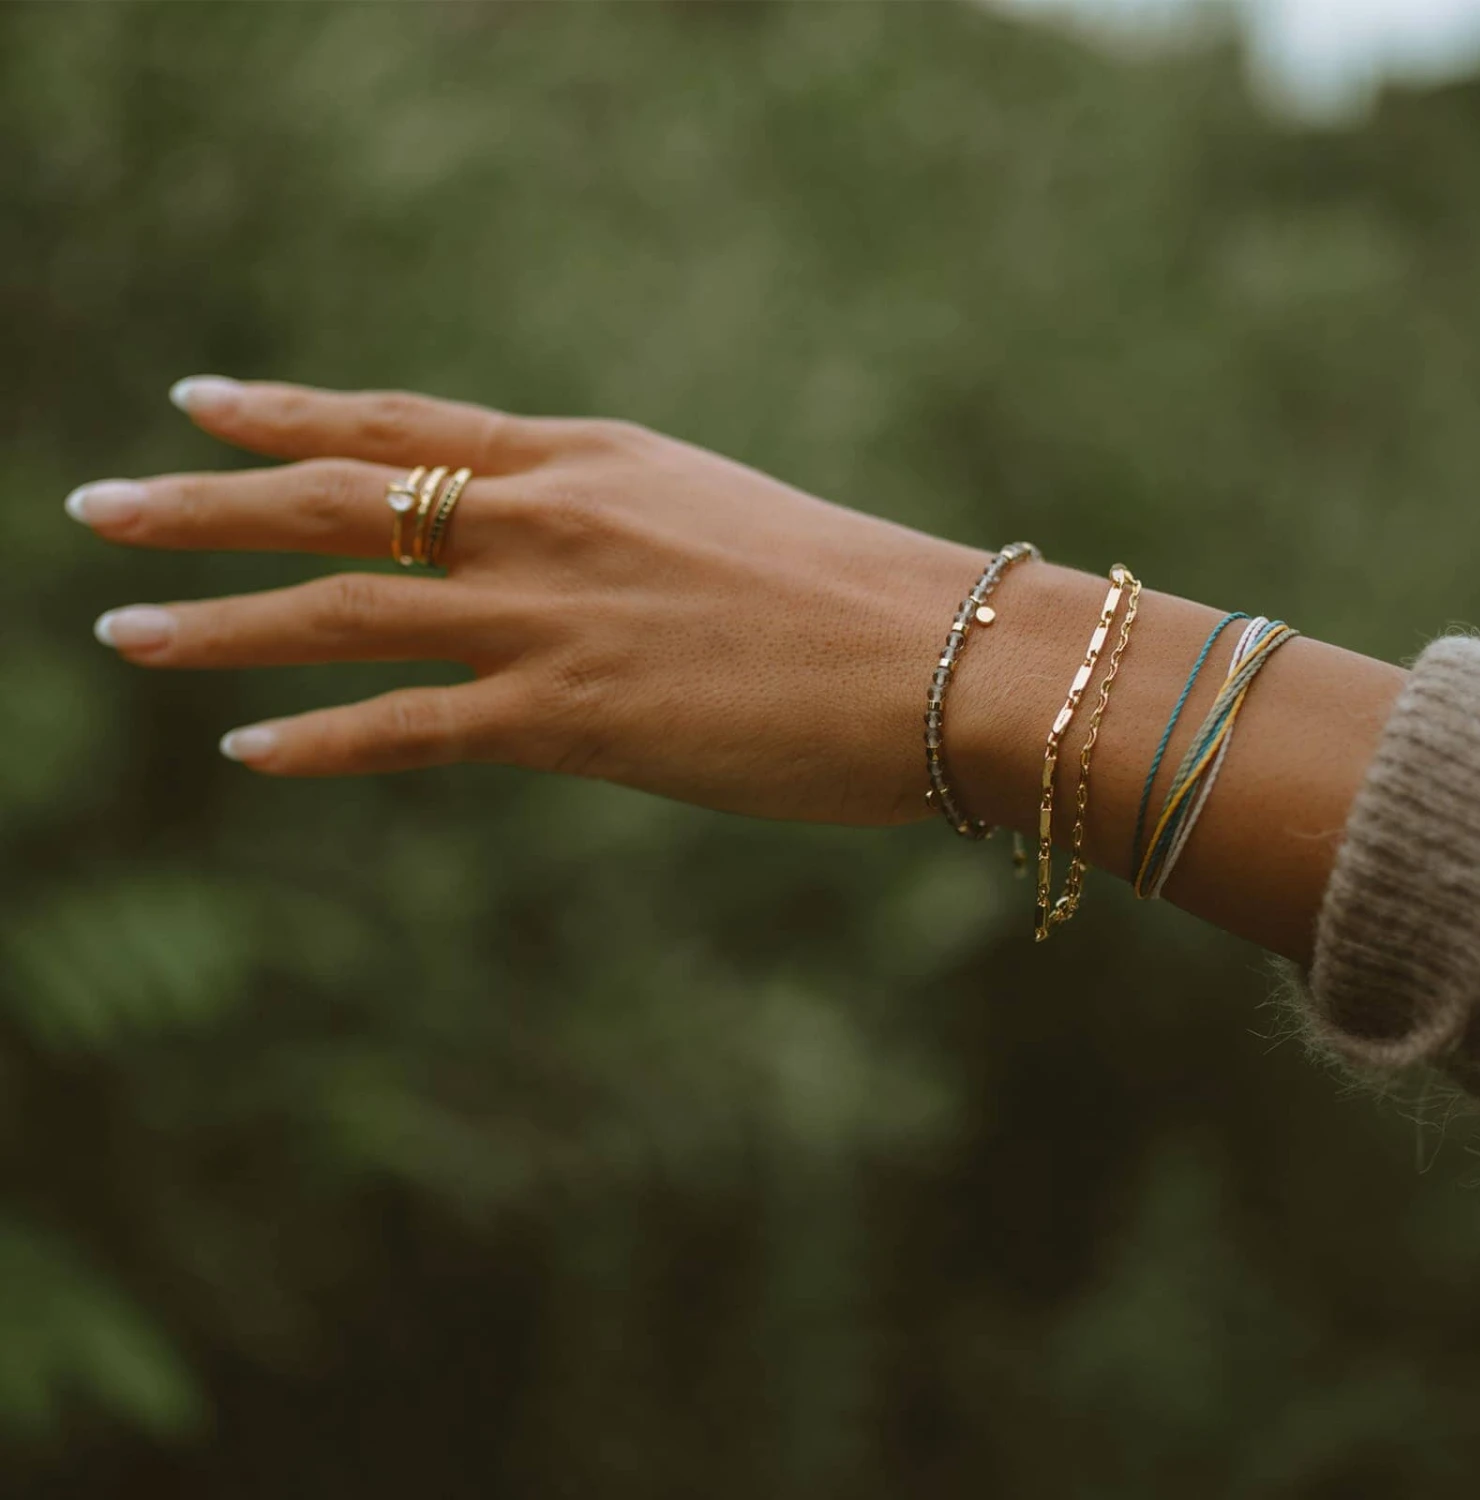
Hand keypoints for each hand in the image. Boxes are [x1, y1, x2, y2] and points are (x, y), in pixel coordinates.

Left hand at [70, 378, 993, 825]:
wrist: (946, 658)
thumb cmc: (857, 596)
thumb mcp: (716, 522)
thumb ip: (618, 534)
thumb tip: (563, 570)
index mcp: (590, 458)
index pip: (406, 420)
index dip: (292, 412)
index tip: (201, 405)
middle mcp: (549, 517)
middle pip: (340, 499)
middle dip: (208, 503)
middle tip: (101, 507)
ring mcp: (552, 612)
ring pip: (345, 607)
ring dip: (221, 618)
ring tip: (124, 625)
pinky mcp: (573, 715)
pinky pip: (413, 726)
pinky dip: (322, 740)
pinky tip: (246, 748)